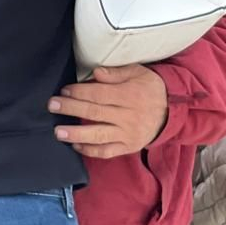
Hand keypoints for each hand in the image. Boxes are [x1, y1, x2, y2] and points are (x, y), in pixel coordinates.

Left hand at [49, 65, 169, 158]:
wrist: (173, 111)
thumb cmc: (150, 88)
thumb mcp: (138, 73)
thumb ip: (117, 73)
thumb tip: (96, 72)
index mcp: (130, 96)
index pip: (99, 95)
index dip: (79, 92)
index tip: (64, 90)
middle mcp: (129, 116)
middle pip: (95, 113)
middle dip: (71, 109)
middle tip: (52, 105)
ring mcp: (128, 134)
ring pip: (99, 135)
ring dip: (76, 133)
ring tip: (58, 132)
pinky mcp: (129, 147)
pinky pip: (107, 151)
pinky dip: (91, 151)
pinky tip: (76, 146)